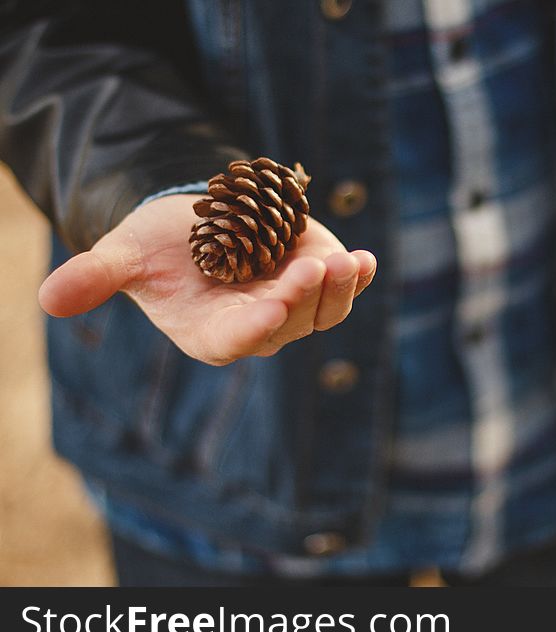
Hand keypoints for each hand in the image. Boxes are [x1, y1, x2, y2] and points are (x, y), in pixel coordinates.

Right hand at [38, 194, 376, 364]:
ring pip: (324, 311)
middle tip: (313, 267)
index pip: (237, 340)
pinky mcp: (316, 281)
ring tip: (349, 261)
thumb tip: (47, 298)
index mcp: (212, 334)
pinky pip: (343, 289)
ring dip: (339, 289)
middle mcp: (259, 327)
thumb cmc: (157, 246)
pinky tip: (366, 259)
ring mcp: (293, 306)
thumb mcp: (125, 255)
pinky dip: (357, 277)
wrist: (197, 224)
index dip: (255, 326)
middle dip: (302, 298)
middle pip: (289, 323)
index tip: (272, 307)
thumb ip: (97, 277)